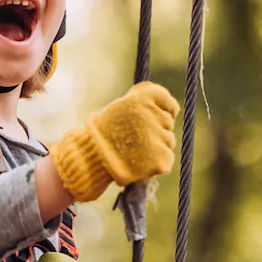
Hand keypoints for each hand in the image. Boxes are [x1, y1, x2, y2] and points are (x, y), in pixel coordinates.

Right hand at [48, 81, 177, 201]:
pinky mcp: (162, 159)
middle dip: (157, 130)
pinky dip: (156, 162)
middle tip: (135, 139)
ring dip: (156, 146)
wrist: (91, 158)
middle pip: (168, 123)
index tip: (163, 116)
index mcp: (142, 99)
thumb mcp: (120, 107)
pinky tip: (139, 162)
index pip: (169, 103)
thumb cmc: (103, 132)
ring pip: (168, 141)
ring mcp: (160, 138)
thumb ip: (143, 104)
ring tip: (134, 151)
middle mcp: (153, 115)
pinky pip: (166, 158)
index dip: (168, 110)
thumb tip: (169, 109)